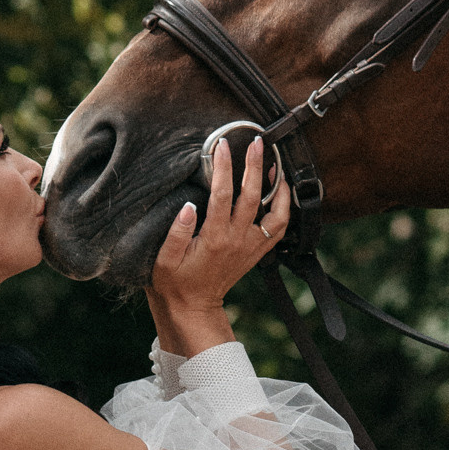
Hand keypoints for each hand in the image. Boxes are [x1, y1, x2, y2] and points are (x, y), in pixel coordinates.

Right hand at [147, 136, 290, 355]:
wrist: (193, 307)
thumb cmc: (174, 281)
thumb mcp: (164, 259)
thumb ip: (176, 231)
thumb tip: (189, 205)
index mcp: (214, 238)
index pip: (221, 194)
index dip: (222, 167)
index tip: (220, 145)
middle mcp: (237, 240)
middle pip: (252, 195)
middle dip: (255, 165)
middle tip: (257, 142)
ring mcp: (250, 246)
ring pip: (275, 212)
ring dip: (278, 186)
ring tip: (275, 163)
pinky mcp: (256, 251)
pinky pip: (279, 227)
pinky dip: (284, 207)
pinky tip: (280, 190)